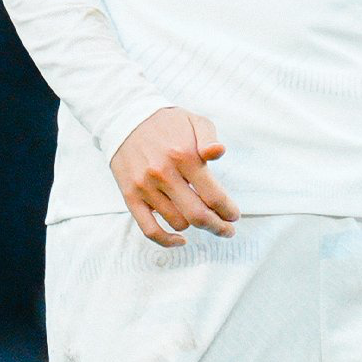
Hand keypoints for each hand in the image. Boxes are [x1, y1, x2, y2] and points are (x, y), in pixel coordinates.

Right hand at [110, 107, 239, 247]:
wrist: (128, 120)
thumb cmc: (168, 123)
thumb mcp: (194, 121)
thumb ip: (210, 138)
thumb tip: (219, 153)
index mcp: (184, 155)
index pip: (213, 195)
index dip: (228, 210)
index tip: (234, 216)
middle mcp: (164, 173)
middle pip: (197, 214)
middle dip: (217, 226)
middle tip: (227, 229)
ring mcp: (146, 187)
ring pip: (177, 222)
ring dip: (194, 225)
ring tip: (202, 218)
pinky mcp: (131, 197)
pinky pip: (149, 229)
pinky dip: (167, 240)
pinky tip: (180, 239)